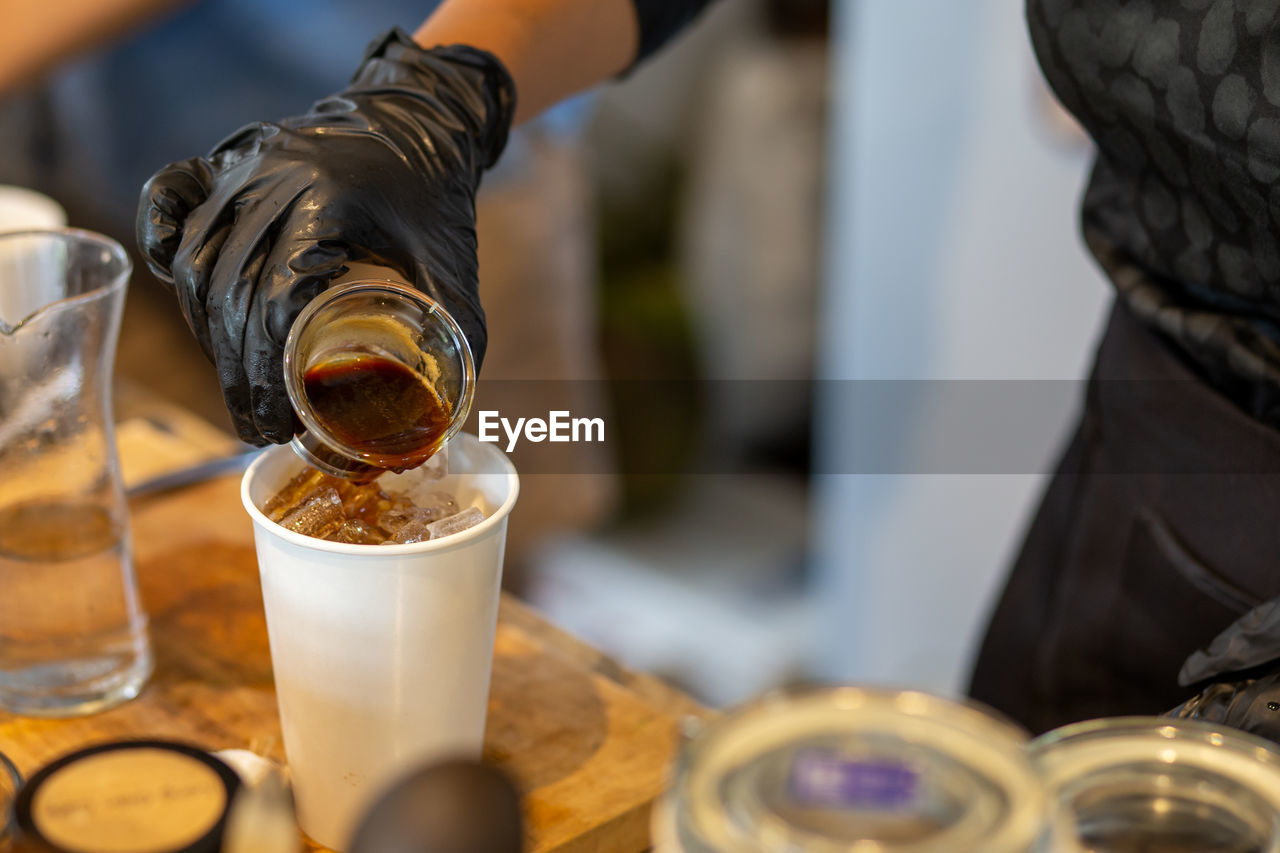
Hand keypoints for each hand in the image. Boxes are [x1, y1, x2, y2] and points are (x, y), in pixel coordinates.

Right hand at [137, 28, 514, 443]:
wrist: (420, 118)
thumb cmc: (437, 196)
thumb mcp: (454, 264)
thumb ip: (459, 333)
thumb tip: (443, 416)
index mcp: (330, 197)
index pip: (277, 297)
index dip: (272, 371)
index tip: (283, 421)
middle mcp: (273, 176)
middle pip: (230, 291)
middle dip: (240, 373)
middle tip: (259, 424)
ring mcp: (243, 165)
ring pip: (197, 261)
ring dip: (210, 335)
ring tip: (237, 388)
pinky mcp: (226, 160)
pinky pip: (171, 197)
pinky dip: (162, 243)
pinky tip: (180, 294)